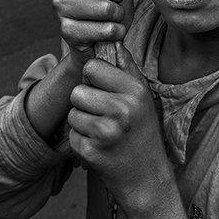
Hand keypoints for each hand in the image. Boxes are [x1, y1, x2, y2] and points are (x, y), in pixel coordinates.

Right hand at [53, 0, 133, 65]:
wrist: (102, 41)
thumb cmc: (110, 6)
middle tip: (117, 0)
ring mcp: (61, 7)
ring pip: (105, 7)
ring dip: (118, 15)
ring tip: (113, 17)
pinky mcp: (66, 31)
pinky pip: (103, 29)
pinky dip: (115, 32)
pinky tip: (110, 32)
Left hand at [68, 47, 173, 212]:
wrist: (146, 177)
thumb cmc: (143, 132)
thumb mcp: (142, 97)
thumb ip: (126, 68)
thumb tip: (111, 40)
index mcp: (134, 91)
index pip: (92, 67)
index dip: (93, 78)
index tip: (104, 90)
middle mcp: (121, 110)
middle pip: (78, 91)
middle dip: (85, 102)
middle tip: (104, 115)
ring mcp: (105, 132)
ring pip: (72, 113)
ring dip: (82, 122)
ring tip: (103, 131)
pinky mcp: (91, 152)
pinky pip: (72, 134)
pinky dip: (81, 141)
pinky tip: (100, 147)